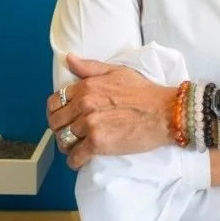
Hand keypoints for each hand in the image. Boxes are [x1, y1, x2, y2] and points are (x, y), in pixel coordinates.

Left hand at [46, 54, 175, 169]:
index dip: (57, 111)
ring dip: (68, 146)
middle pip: (56, 123)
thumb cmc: (144, 91)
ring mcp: (89, 124)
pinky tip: (83, 159)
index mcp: (86, 86)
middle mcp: (84, 104)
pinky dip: (75, 161)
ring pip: (63, 140)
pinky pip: (74, 157)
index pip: (55, 101)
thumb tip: (69, 58)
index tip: (65, 117)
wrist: (164, 111)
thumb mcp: (117, 71)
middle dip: (61, 129)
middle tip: (72, 134)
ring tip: (77, 147)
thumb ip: (90, 67)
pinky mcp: (97, 143)